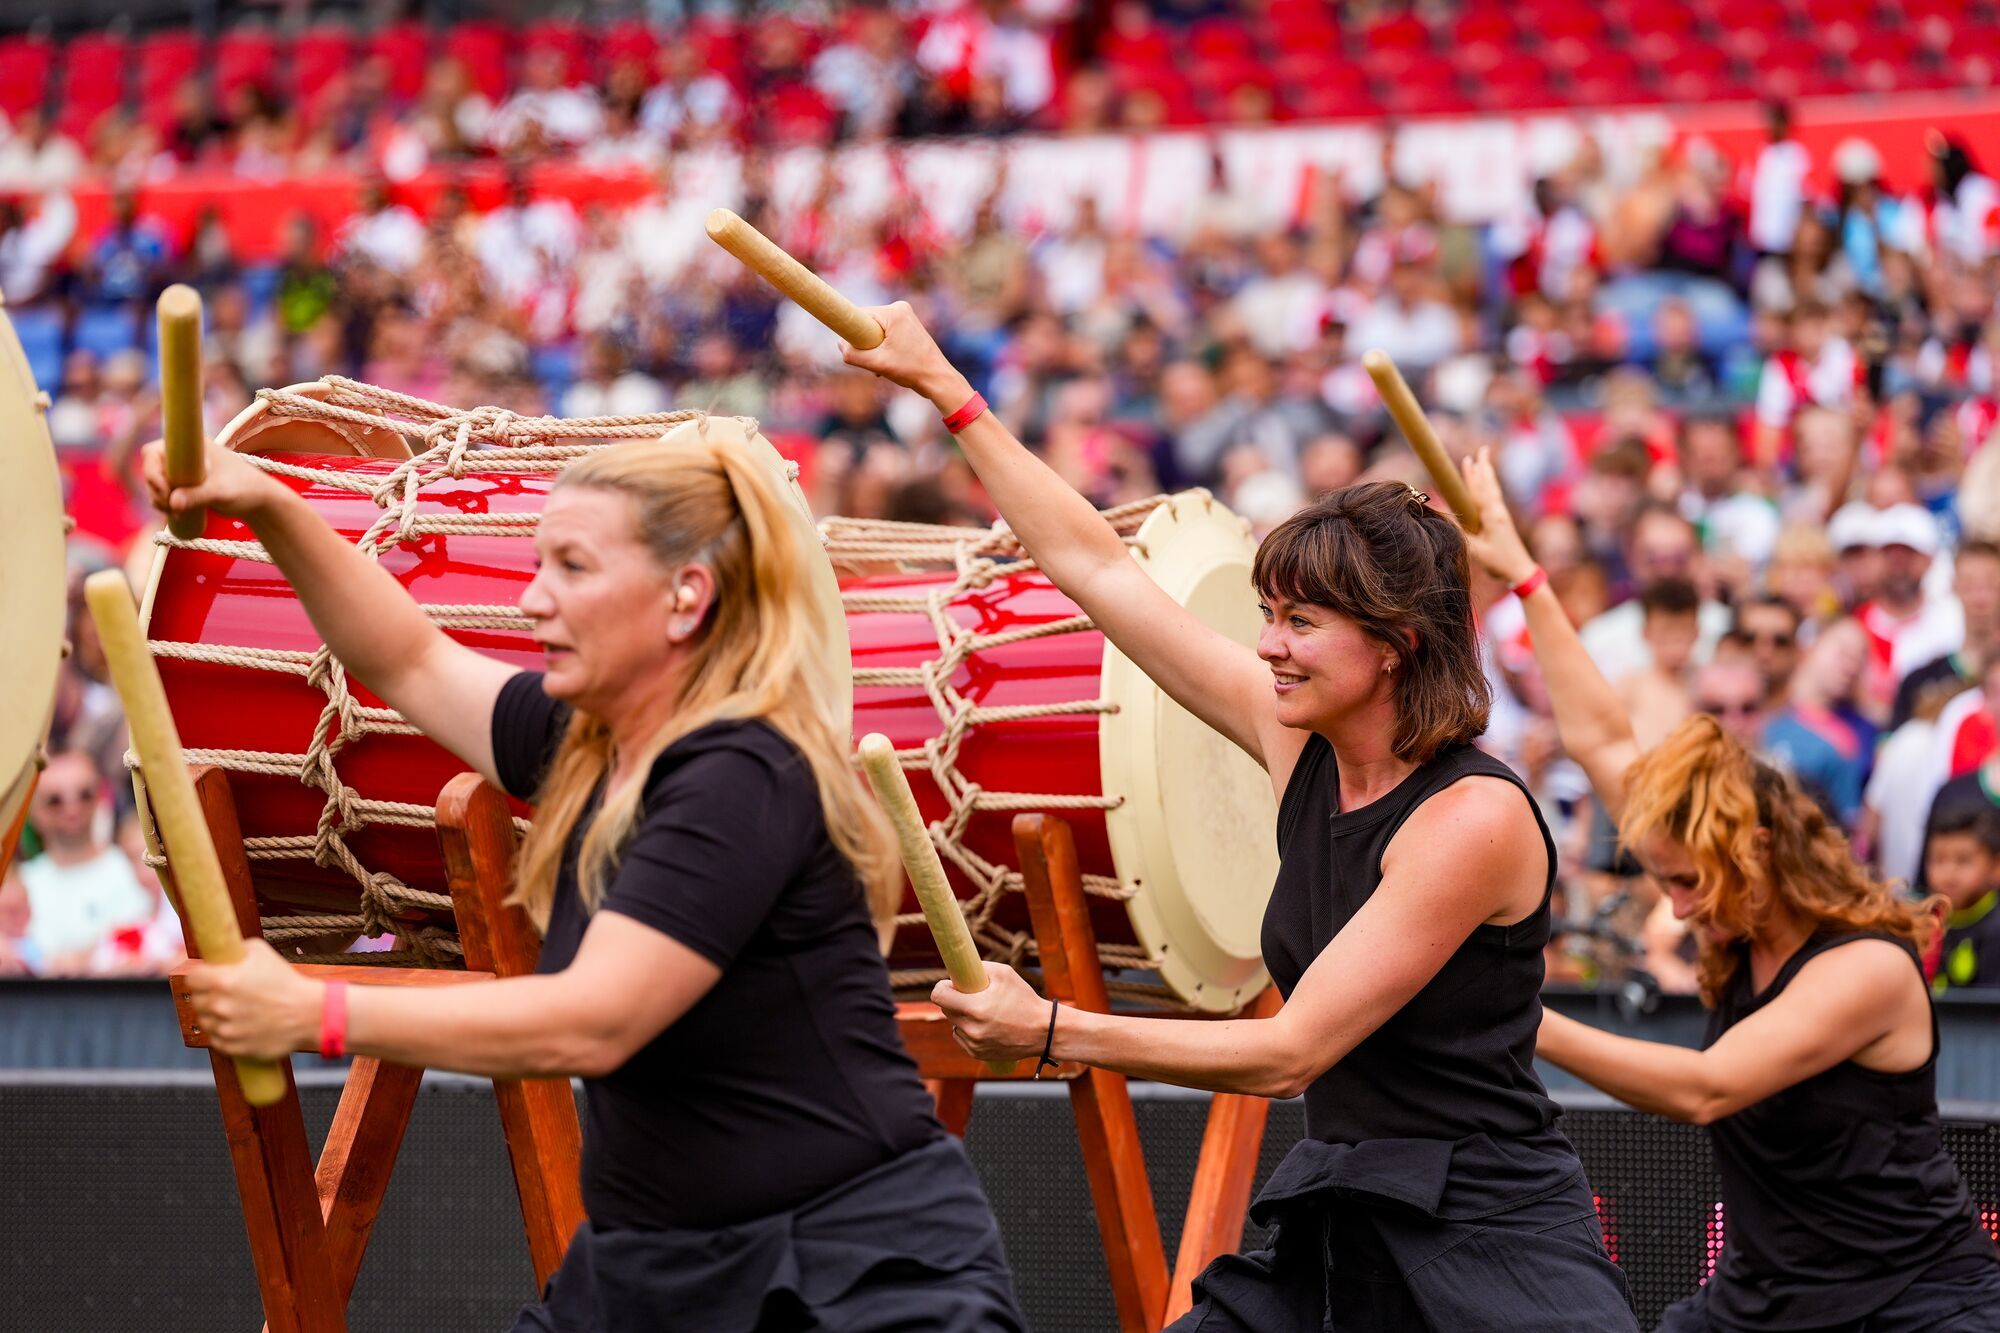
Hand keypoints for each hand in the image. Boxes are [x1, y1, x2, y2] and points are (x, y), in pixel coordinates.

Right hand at [140, 437, 288, 524]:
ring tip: (177, 513)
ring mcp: (183, 469)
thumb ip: (198, 496)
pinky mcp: (185, 485)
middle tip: (172, 508)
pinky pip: (163, 493)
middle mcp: (184, 454)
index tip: (166, 490)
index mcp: (192, 444)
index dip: (151, 470)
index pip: (154, 450)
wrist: (259, 501)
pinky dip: (164, 503)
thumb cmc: (246, 489)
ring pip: (155, 483)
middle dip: (156, 490)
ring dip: (159, 499)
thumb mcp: (222, 492)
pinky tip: (175, 513)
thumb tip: (173, 503)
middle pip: (151, 469)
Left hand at [182, 938, 321, 1059]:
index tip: (207, 978)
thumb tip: (219, 951)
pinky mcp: (232, 1046)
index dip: (200, 976)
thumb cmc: (286, 981)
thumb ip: (234, 950)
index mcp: (223, 980)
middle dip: (208, 996)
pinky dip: (225, 1033)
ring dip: (215, 1016)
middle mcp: (220, 1005)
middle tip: (227, 994)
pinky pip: (216, 1039)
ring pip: (205, 1021)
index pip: (191, 979)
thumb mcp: (261, 951)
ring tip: (236, 1010)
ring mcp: (225, 1028)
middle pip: (197, 1000)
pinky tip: (241, 1024)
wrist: (308, 1013)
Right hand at [840, 302, 972, 410]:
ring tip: (886, 363)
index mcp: (894, 312)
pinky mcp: (909, 326)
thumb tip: (840, 344)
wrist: (938, 379)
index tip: (853, 347)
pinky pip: (886, 333)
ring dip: (875, 348)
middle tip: (875, 360)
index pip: (859, 315)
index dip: (852, 332)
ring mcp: (906, 316)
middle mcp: (901, 308)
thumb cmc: (911, 370)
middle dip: (866, 343)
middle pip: (868, 323)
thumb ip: (853, 354)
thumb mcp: (876, 364)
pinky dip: (884, 348)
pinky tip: (890, 363)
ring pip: (876, 330)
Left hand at [930, 962, 1049, 1061]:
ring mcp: (973, 1044)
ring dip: (962, 1016)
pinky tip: (986, 1025)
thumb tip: (960, 970)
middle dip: (955, 1000)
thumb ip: (978, 969)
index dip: (943, 987)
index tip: (951, 984)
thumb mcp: (1004, 974)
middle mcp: (972, 1029)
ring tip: (984, 1012)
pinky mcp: (977, 1054)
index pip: (939, 996)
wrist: (1044, 1031)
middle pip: (946, 1009)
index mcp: (975, 1008)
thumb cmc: (1024, 999)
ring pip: (954, 1024)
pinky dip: (968, 1029)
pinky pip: (962, 1037)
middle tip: (971, 995)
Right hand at [1458, 446, 1538, 587]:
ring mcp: (1502, 514)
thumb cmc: (1499, 562)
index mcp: (1492, 516)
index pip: (1478, 491)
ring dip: (1487, 473)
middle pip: (1488, 484)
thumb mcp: (1477, 550)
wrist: (1521, 569)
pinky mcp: (1502, 519)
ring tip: (1483, 460)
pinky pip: (1494, 496)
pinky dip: (1490, 485)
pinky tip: (1487, 483)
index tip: (1467, 459)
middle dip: (1483, 467)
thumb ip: (1460, 534)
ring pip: (1493, 488)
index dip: (1471, 475)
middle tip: (1481, 450)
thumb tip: (1444, 518)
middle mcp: (1498, 511)